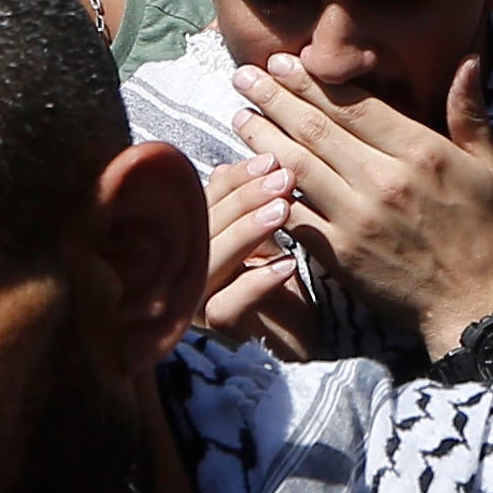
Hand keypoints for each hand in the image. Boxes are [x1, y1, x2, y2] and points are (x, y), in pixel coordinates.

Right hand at [197, 155, 313, 349]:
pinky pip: (226, 307)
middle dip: (242, 199)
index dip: (234, 179)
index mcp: (194, 240)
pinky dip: (255, 283)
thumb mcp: (268, 232)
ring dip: (245, 233)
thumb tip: (226, 166)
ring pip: (208, 263)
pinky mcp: (222, 333)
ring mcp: (198, 302)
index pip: (202, 202)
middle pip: (200, 229)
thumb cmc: (283, 275)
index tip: (270, 159)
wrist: (306, 333)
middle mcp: (186, 271)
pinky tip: (287, 263)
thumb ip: (249, 202)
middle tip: (283, 178)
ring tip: (283, 211)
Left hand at [233, 53, 492, 361]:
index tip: (282, 61)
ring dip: (263, 139)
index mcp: (420, 152)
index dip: (311, 81)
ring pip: (297, 167)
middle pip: (316, 129)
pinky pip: (295, 216)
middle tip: (244, 76)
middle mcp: (384, 180)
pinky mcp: (340, 254)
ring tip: (239, 116)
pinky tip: (251, 176)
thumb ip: (470, 112)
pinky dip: (270, 194)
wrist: (474, 302)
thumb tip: (469, 60)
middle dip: (275, 98)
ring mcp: (358, 218)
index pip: (353, 105)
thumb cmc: (485, 232)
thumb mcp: (489, 166)